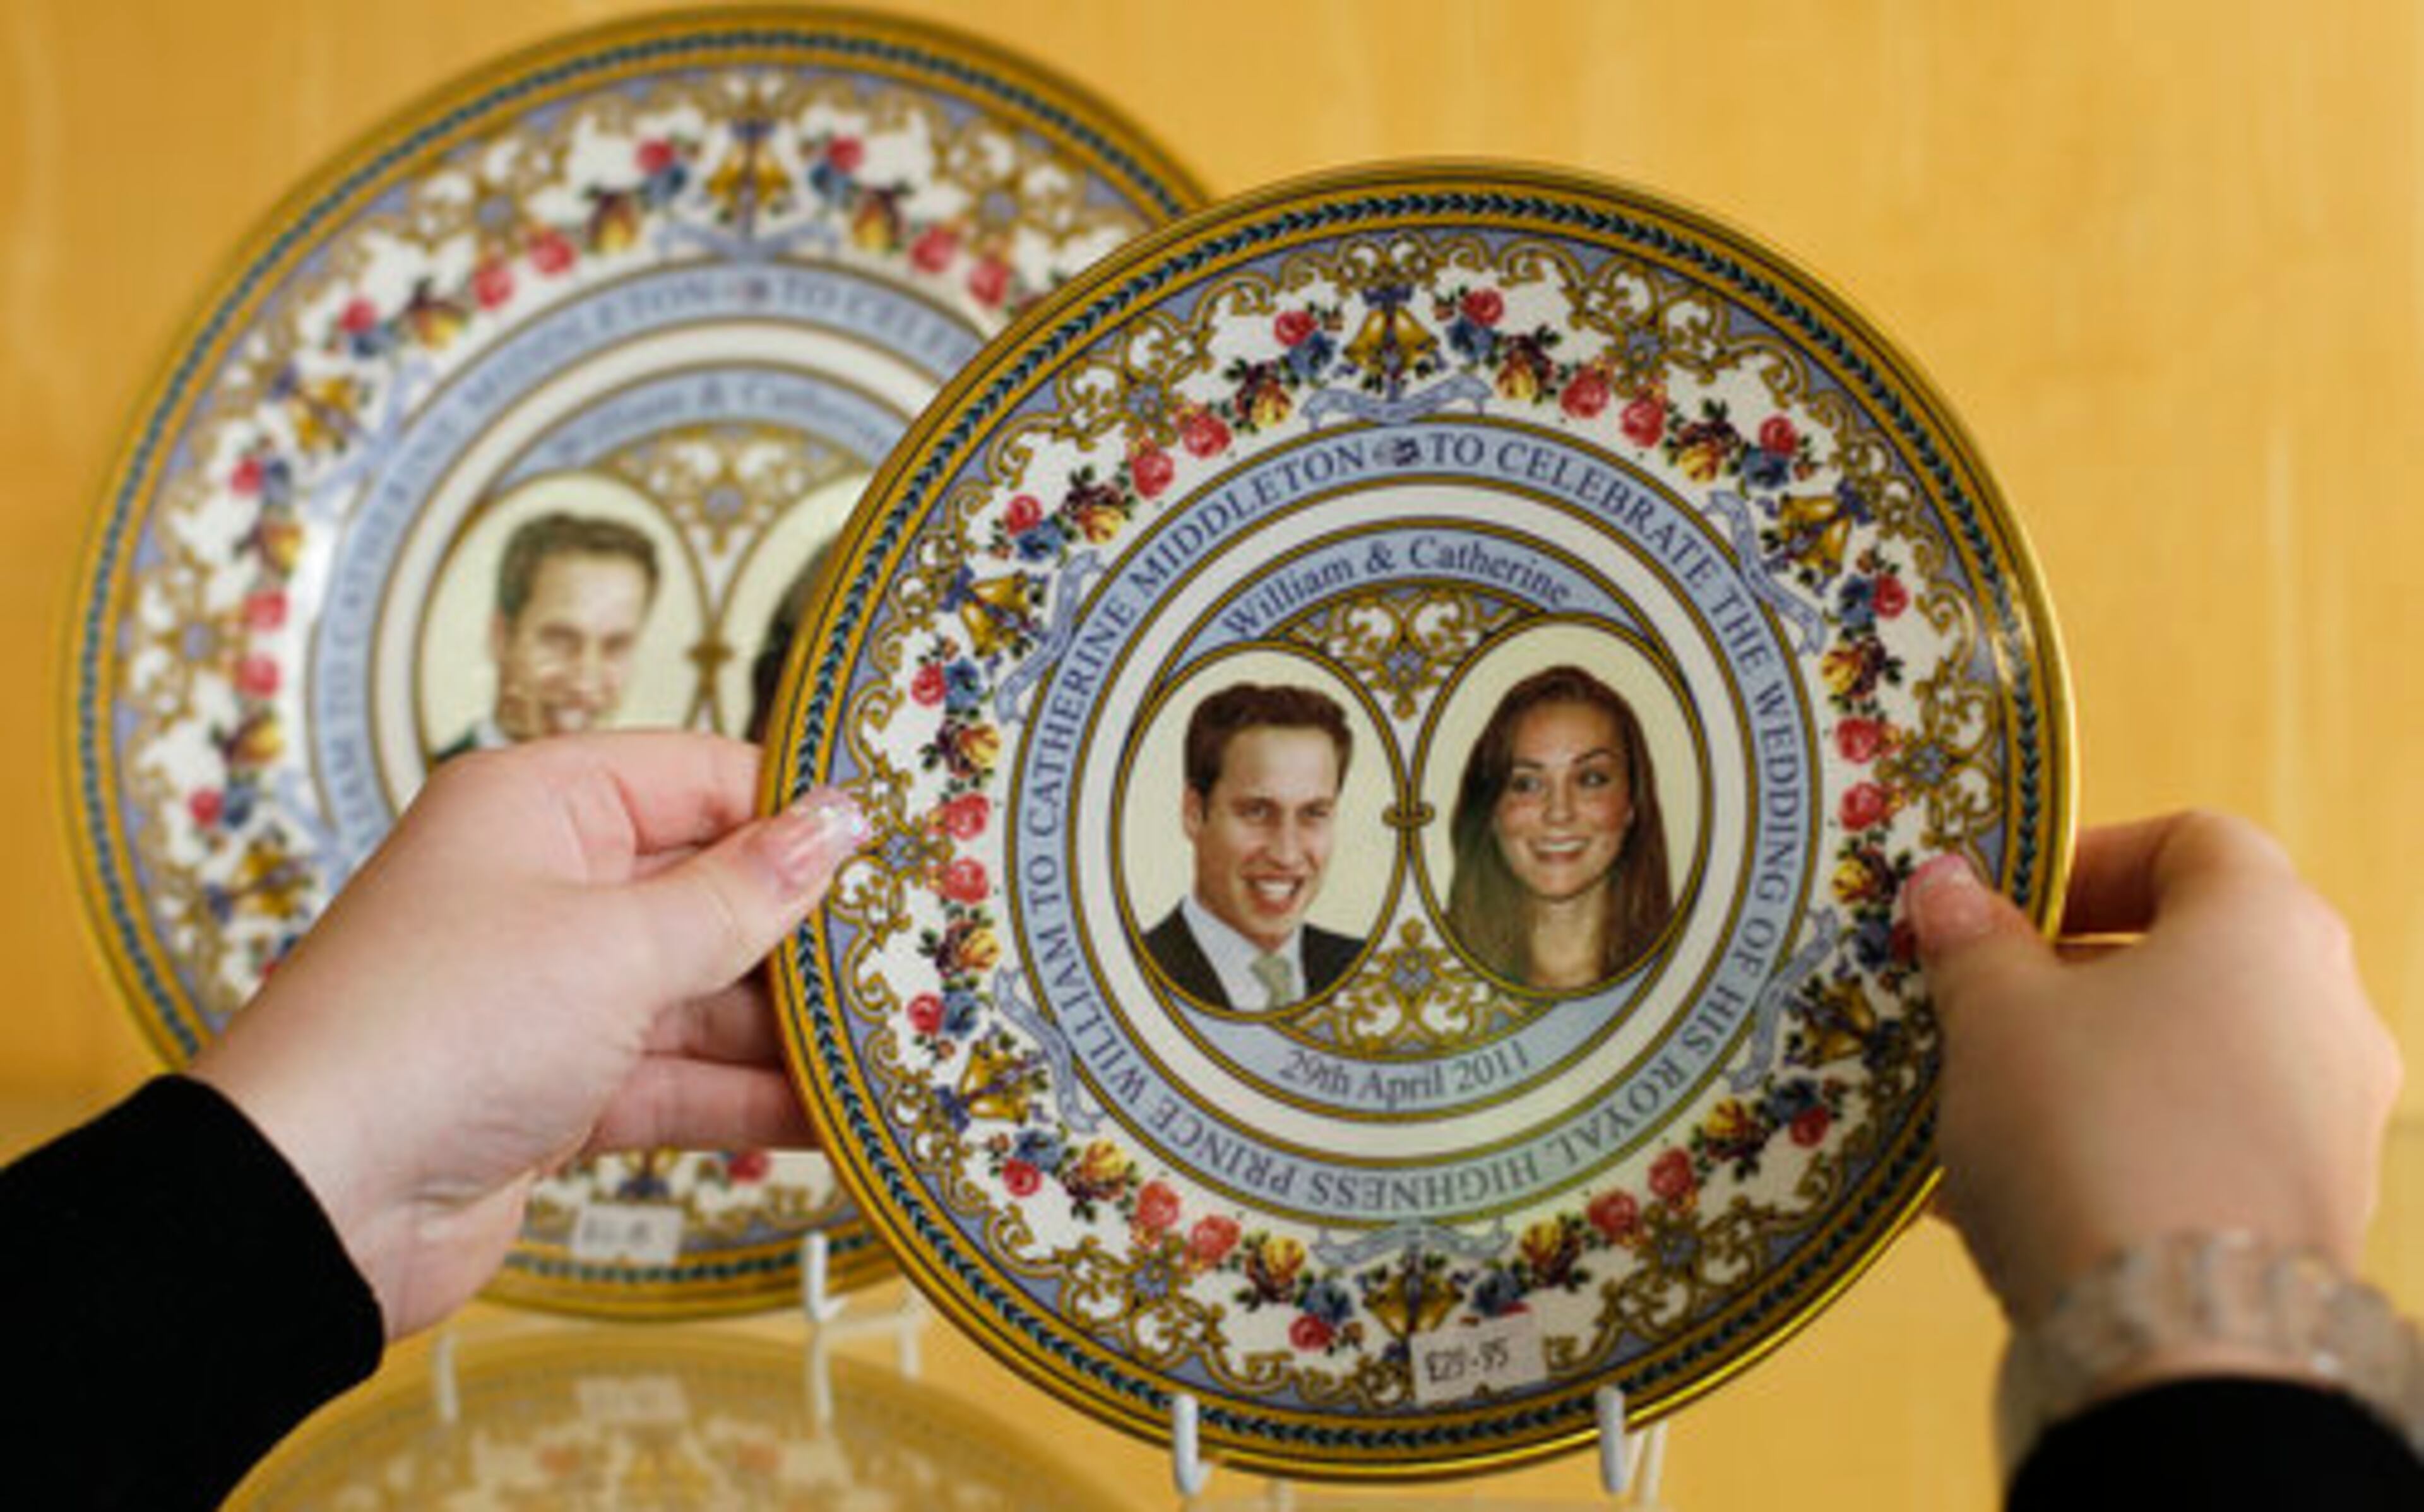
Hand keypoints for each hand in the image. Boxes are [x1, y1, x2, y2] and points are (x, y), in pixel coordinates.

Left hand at [191, 732, 864, 1338]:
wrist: (311, 1202)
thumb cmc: (437, 1030)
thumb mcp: (612, 945)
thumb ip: (739, 894)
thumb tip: (837, 822)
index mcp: (538, 807)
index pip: (700, 778)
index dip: (796, 810)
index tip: (898, 842)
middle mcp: (545, 888)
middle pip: (710, 890)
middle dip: (805, 931)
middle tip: (919, 948)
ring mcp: (553, 994)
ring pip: (703, 993)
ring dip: (790, 1028)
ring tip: (899, 1040)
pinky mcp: (561, 1090)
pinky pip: (680, 1079)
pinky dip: (749, 1099)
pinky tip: (837, 1114)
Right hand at [1912, 811, 2399, 1328]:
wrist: (2181, 1335)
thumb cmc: (2091, 1131)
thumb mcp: (1994, 1015)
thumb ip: (1973, 942)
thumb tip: (1951, 888)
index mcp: (2266, 926)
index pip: (2192, 840)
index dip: (2089, 858)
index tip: (2003, 906)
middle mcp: (2327, 1008)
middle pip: (2191, 956)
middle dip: (2069, 976)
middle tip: (1974, 1005)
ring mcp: (2333, 1117)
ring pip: (2188, 1059)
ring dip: (2085, 1066)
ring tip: (1974, 1108)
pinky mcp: (2311, 1209)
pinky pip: (2200, 1144)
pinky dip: (2118, 1144)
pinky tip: (2012, 1191)